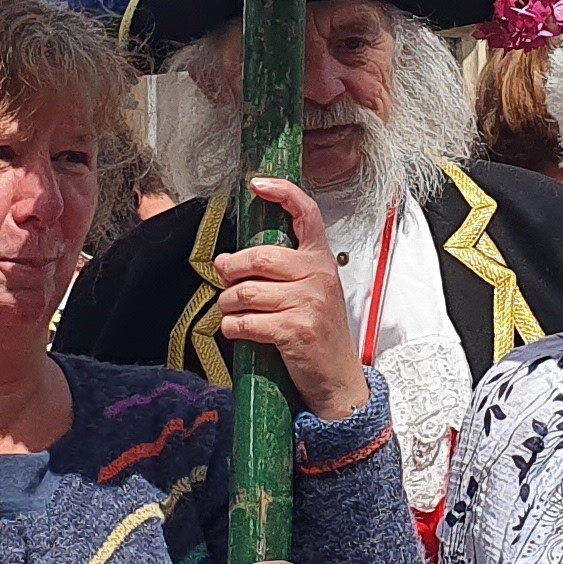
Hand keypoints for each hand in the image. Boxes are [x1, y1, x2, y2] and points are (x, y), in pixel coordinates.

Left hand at [212, 178, 370, 422]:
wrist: (338, 379)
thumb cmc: (317, 332)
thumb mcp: (308, 292)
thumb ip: (276, 271)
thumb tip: (225, 260)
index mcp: (321, 260)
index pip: (306, 213)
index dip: (282, 192)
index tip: (257, 184)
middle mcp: (318, 275)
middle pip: (259, 256)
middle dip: (232, 270)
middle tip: (225, 279)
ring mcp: (310, 302)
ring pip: (246, 291)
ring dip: (228, 304)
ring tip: (232, 311)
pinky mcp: (296, 330)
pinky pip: (246, 321)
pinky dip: (232, 327)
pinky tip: (237, 331)